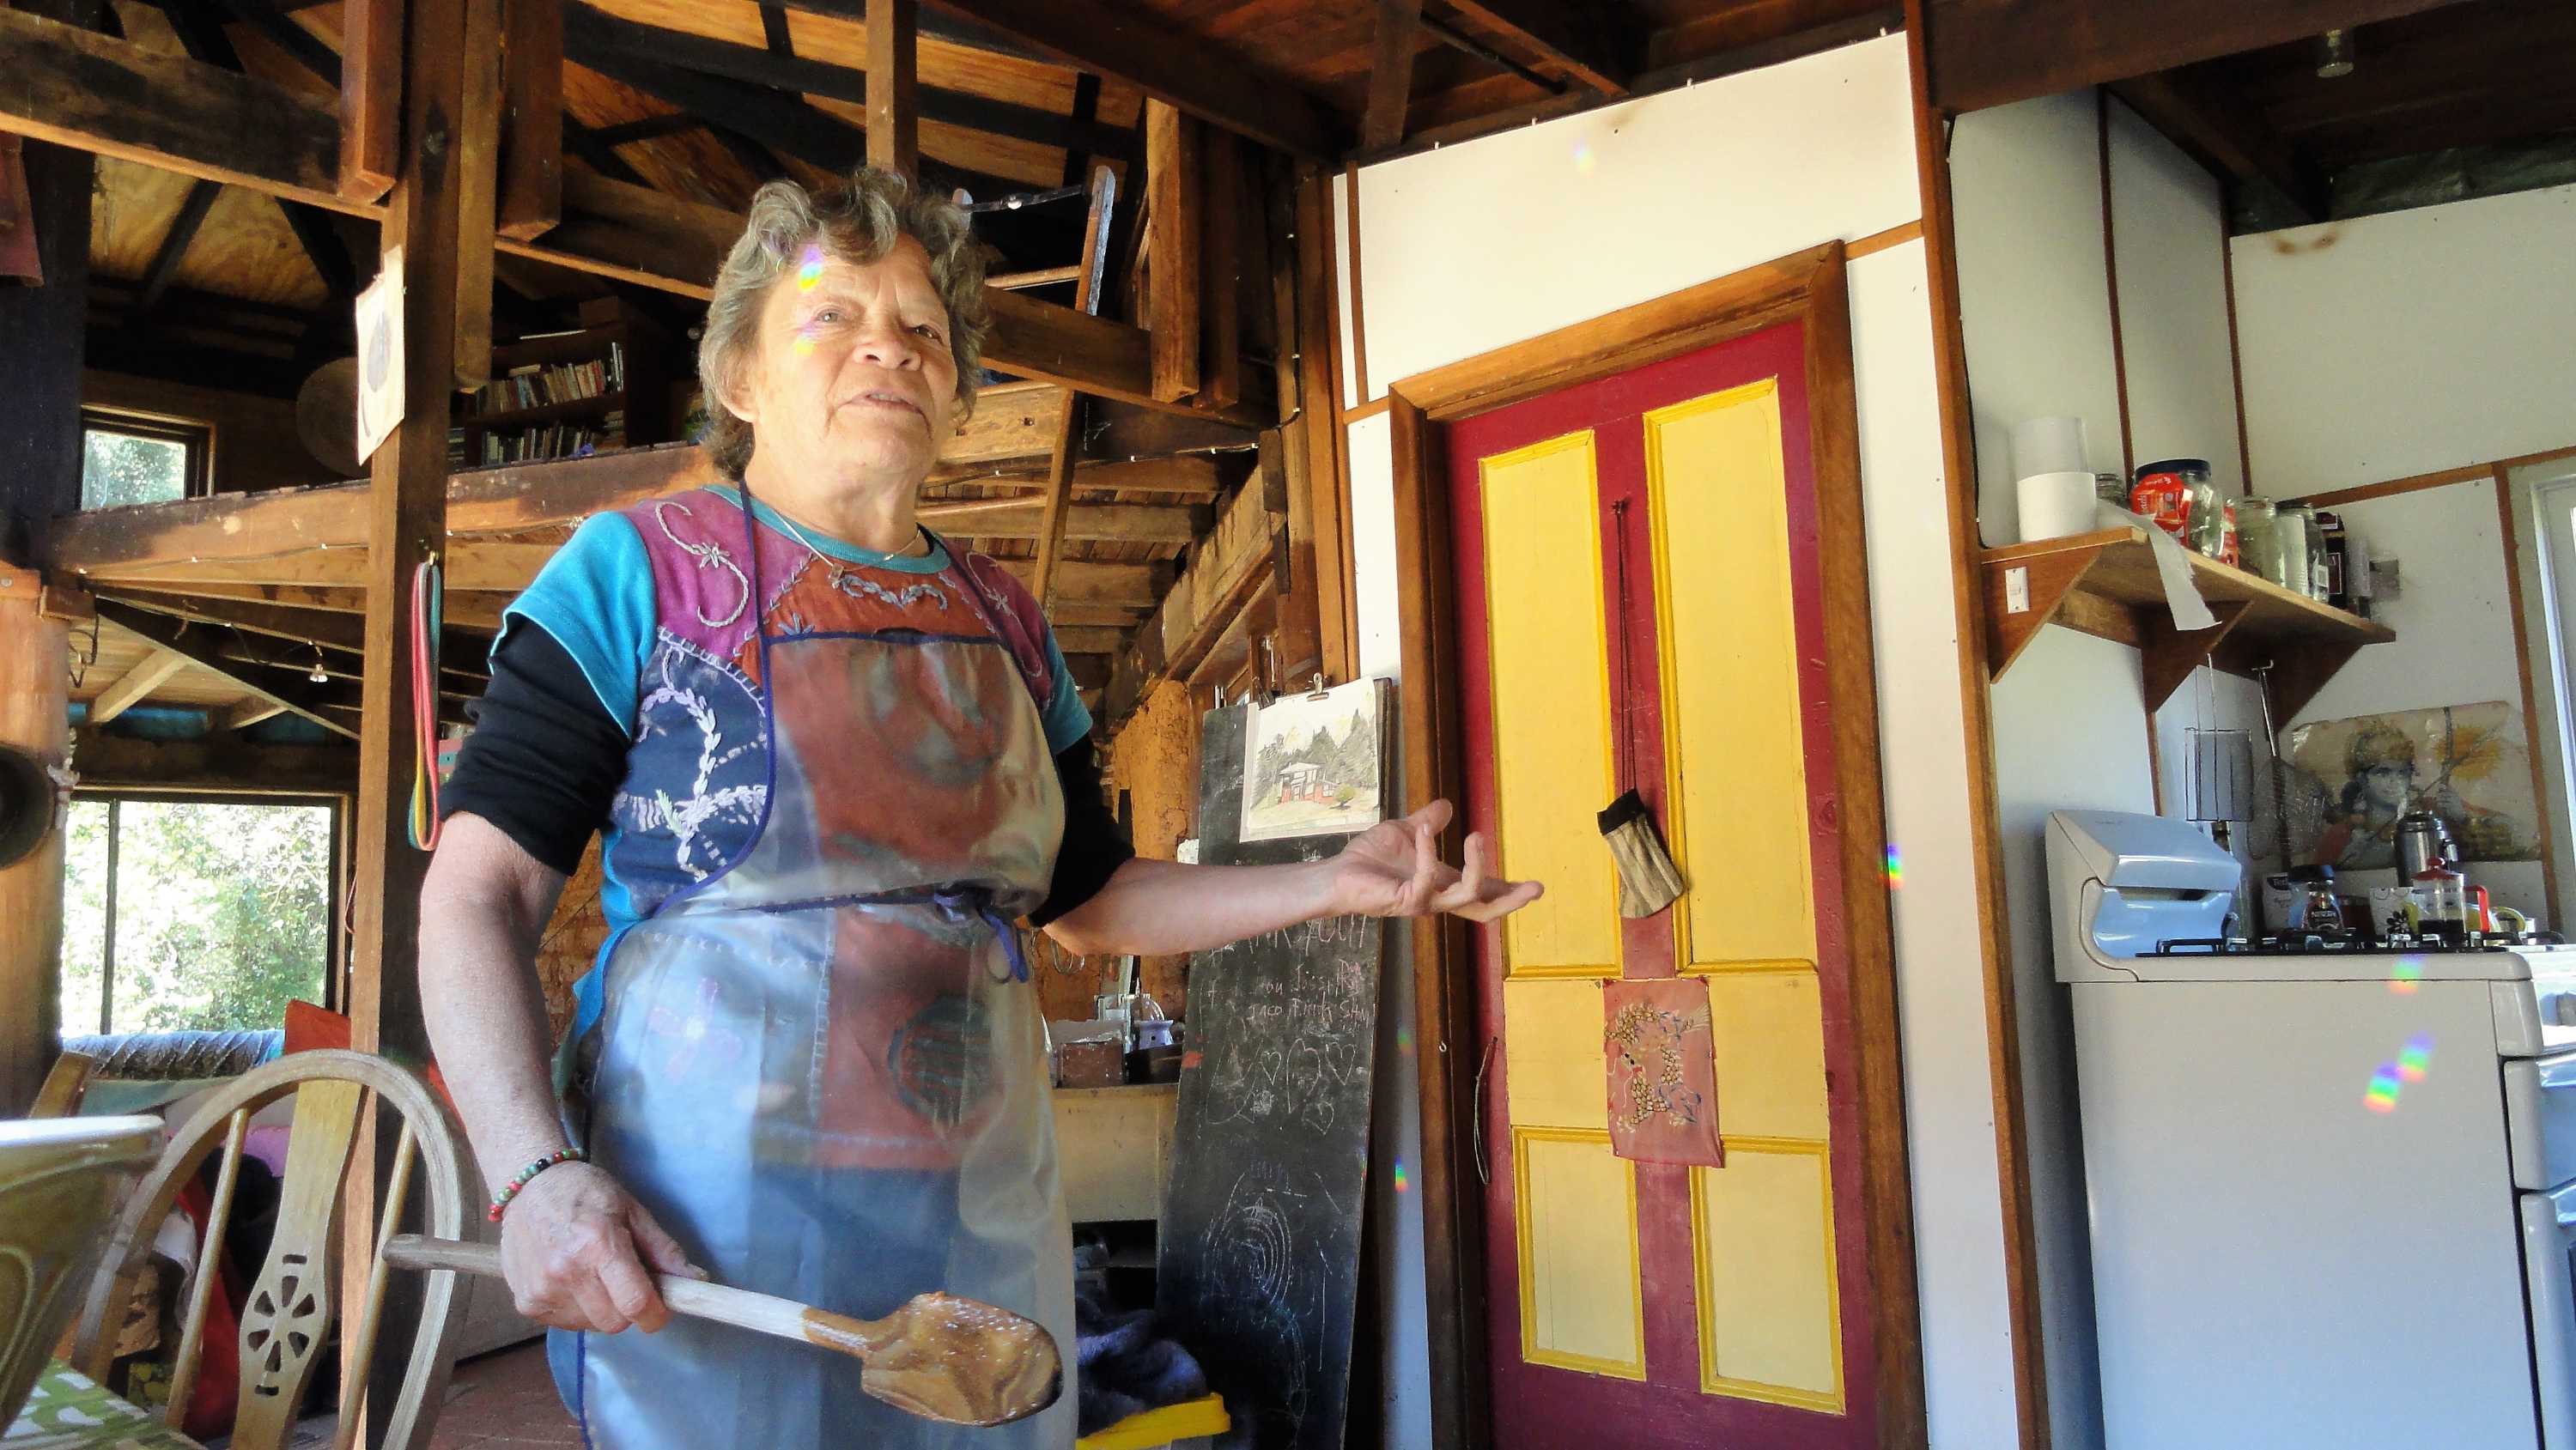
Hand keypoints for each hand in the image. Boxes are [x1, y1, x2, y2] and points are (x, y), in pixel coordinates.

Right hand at [496, 1160, 704, 1333]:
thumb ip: (663, 1250)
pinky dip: (577, 1309)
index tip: (662, 1308)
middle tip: (625, 1281)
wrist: (529, 1186)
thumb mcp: (632, 1211)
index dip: (656, 1314)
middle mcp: (566, 1271)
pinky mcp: (525, 1303)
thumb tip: (695, 1281)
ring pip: (591, 1325)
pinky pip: (566, 1323)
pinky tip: (572, 1280)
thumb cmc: (586, 1193)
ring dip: (601, 1309)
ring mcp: (541, 1290)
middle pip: (614, 1322)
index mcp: (598, 1244)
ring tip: (594, 1274)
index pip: (635, 1303)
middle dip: (628, 1309)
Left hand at [1326, 800, 1542, 923]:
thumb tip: (1447, 806)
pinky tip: (1424, 829)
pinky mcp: (1405, 901)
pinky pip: (1427, 878)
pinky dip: (1428, 850)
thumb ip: (1429, 822)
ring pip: (1466, 895)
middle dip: (1512, 900)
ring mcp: (1424, 903)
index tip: (1537, 886)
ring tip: (1476, 835)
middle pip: (1485, 910)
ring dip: (1477, 866)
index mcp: (1443, 884)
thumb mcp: (1406, 833)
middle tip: (1536, 888)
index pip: (1484, 893)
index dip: (1509, 892)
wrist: (1337, 873)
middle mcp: (1438, 899)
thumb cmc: (1370, 859)